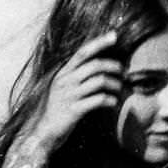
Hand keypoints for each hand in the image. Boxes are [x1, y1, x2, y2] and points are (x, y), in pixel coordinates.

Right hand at [28, 32, 123, 154]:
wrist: (44, 132)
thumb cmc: (57, 111)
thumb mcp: (62, 88)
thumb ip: (75, 77)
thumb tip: (96, 68)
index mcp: (63, 72)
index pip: (83, 51)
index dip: (99, 42)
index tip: (115, 35)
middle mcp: (66, 80)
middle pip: (95, 65)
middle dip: (113, 66)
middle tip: (123, 72)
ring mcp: (70, 95)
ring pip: (99, 82)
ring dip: (115, 85)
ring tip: (120, 90)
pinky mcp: (74, 110)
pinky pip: (98, 100)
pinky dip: (110, 100)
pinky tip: (114, 103)